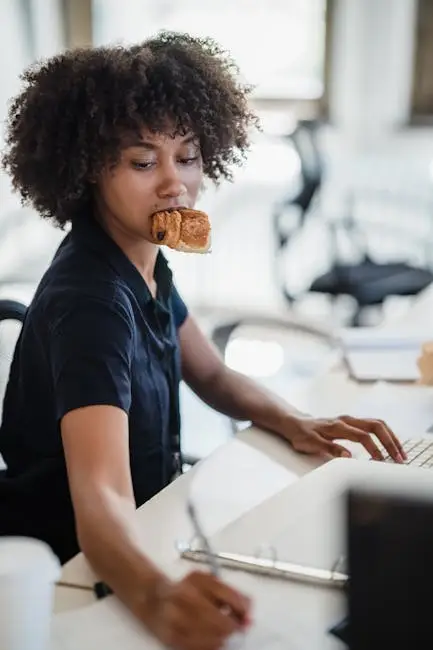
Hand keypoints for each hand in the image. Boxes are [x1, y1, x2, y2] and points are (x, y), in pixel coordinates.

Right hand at [143, 571, 250, 649]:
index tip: (247, 615)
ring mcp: (176, 621)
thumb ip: (229, 592)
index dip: (242, 608)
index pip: (228, 597)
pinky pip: (200, 649)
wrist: (152, 599)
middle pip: (222, 621)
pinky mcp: (171, 640)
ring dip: (225, 638)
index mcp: (196, 582)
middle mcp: (184, 599)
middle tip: (238, 627)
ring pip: (213, 639)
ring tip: (225, 633)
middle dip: (235, 627)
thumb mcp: (207, 581)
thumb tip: (249, 609)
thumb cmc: (185, 588)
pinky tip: (214, 641)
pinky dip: (212, 646)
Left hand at [286, 415, 405, 462]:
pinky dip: (384, 434)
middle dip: (390, 441)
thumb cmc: (301, 434)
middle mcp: (346, 420)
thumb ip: (329, 449)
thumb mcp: (311, 444)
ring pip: (377, 424)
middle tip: (400, 457)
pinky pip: (373, 425)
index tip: (381, 461)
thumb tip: (348, 455)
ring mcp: (350, 420)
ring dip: (390, 437)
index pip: (363, 436)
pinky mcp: (351, 423)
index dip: (374, 449)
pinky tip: (389, 445)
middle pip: (376, 425)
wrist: (294, 423)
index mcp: (338, 426)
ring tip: (400, 452)